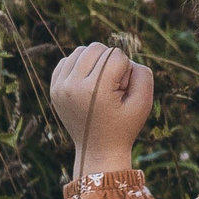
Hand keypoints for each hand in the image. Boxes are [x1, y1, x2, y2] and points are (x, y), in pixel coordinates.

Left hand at [50, 43, 154, 176]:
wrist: (98, 151)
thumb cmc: (125, 126)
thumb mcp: (144, 102)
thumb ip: (142, 73)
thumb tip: (121, 56)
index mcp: (94, 90)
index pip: (116, 55)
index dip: (126, 72)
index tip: (121, 93)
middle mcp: (72, 86)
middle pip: (97, 48)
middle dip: (110, 63)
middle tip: (112, 89)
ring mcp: (60, 86)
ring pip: (82, 50)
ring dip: (96, 62)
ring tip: (100, 86)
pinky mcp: (54, 87)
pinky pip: (69, 60)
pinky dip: (81, 67)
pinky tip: (88, 85)